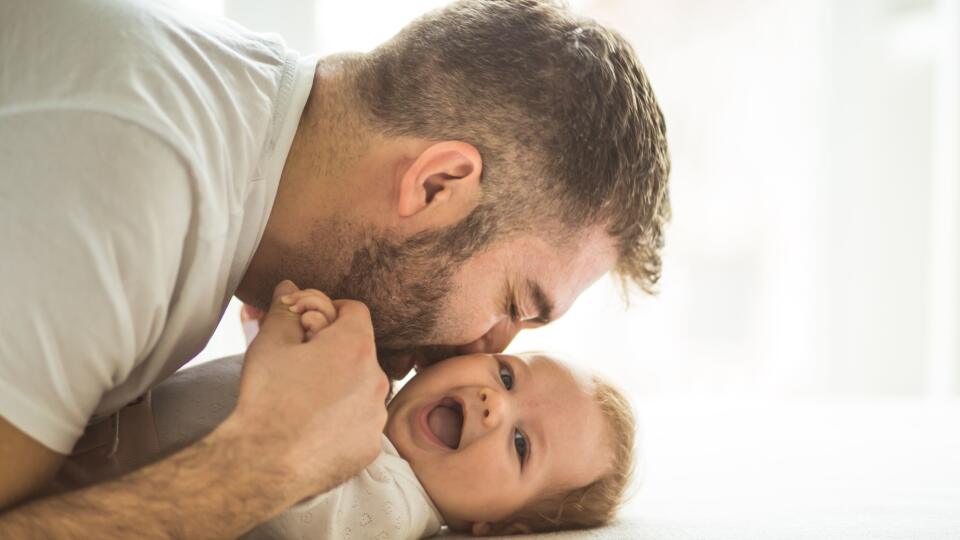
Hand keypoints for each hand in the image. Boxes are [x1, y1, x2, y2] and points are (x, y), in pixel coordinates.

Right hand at [227, 281, 388, 497]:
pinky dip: (343, 419)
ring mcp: (377, 416)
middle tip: (302, 363)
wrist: (263, 463)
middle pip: (359, 350)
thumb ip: (285, 309)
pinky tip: (315, 426)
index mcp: (356, 347)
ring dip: (341, 385)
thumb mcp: (270, 343)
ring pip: (362, 387)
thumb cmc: (267, 398)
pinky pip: (361, 422)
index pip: (355, 310)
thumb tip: (289, 287)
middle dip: (334, 350)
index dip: (330, 311)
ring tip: (306, 398)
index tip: (310, 325)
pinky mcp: (371, 446)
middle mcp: (376, 379)